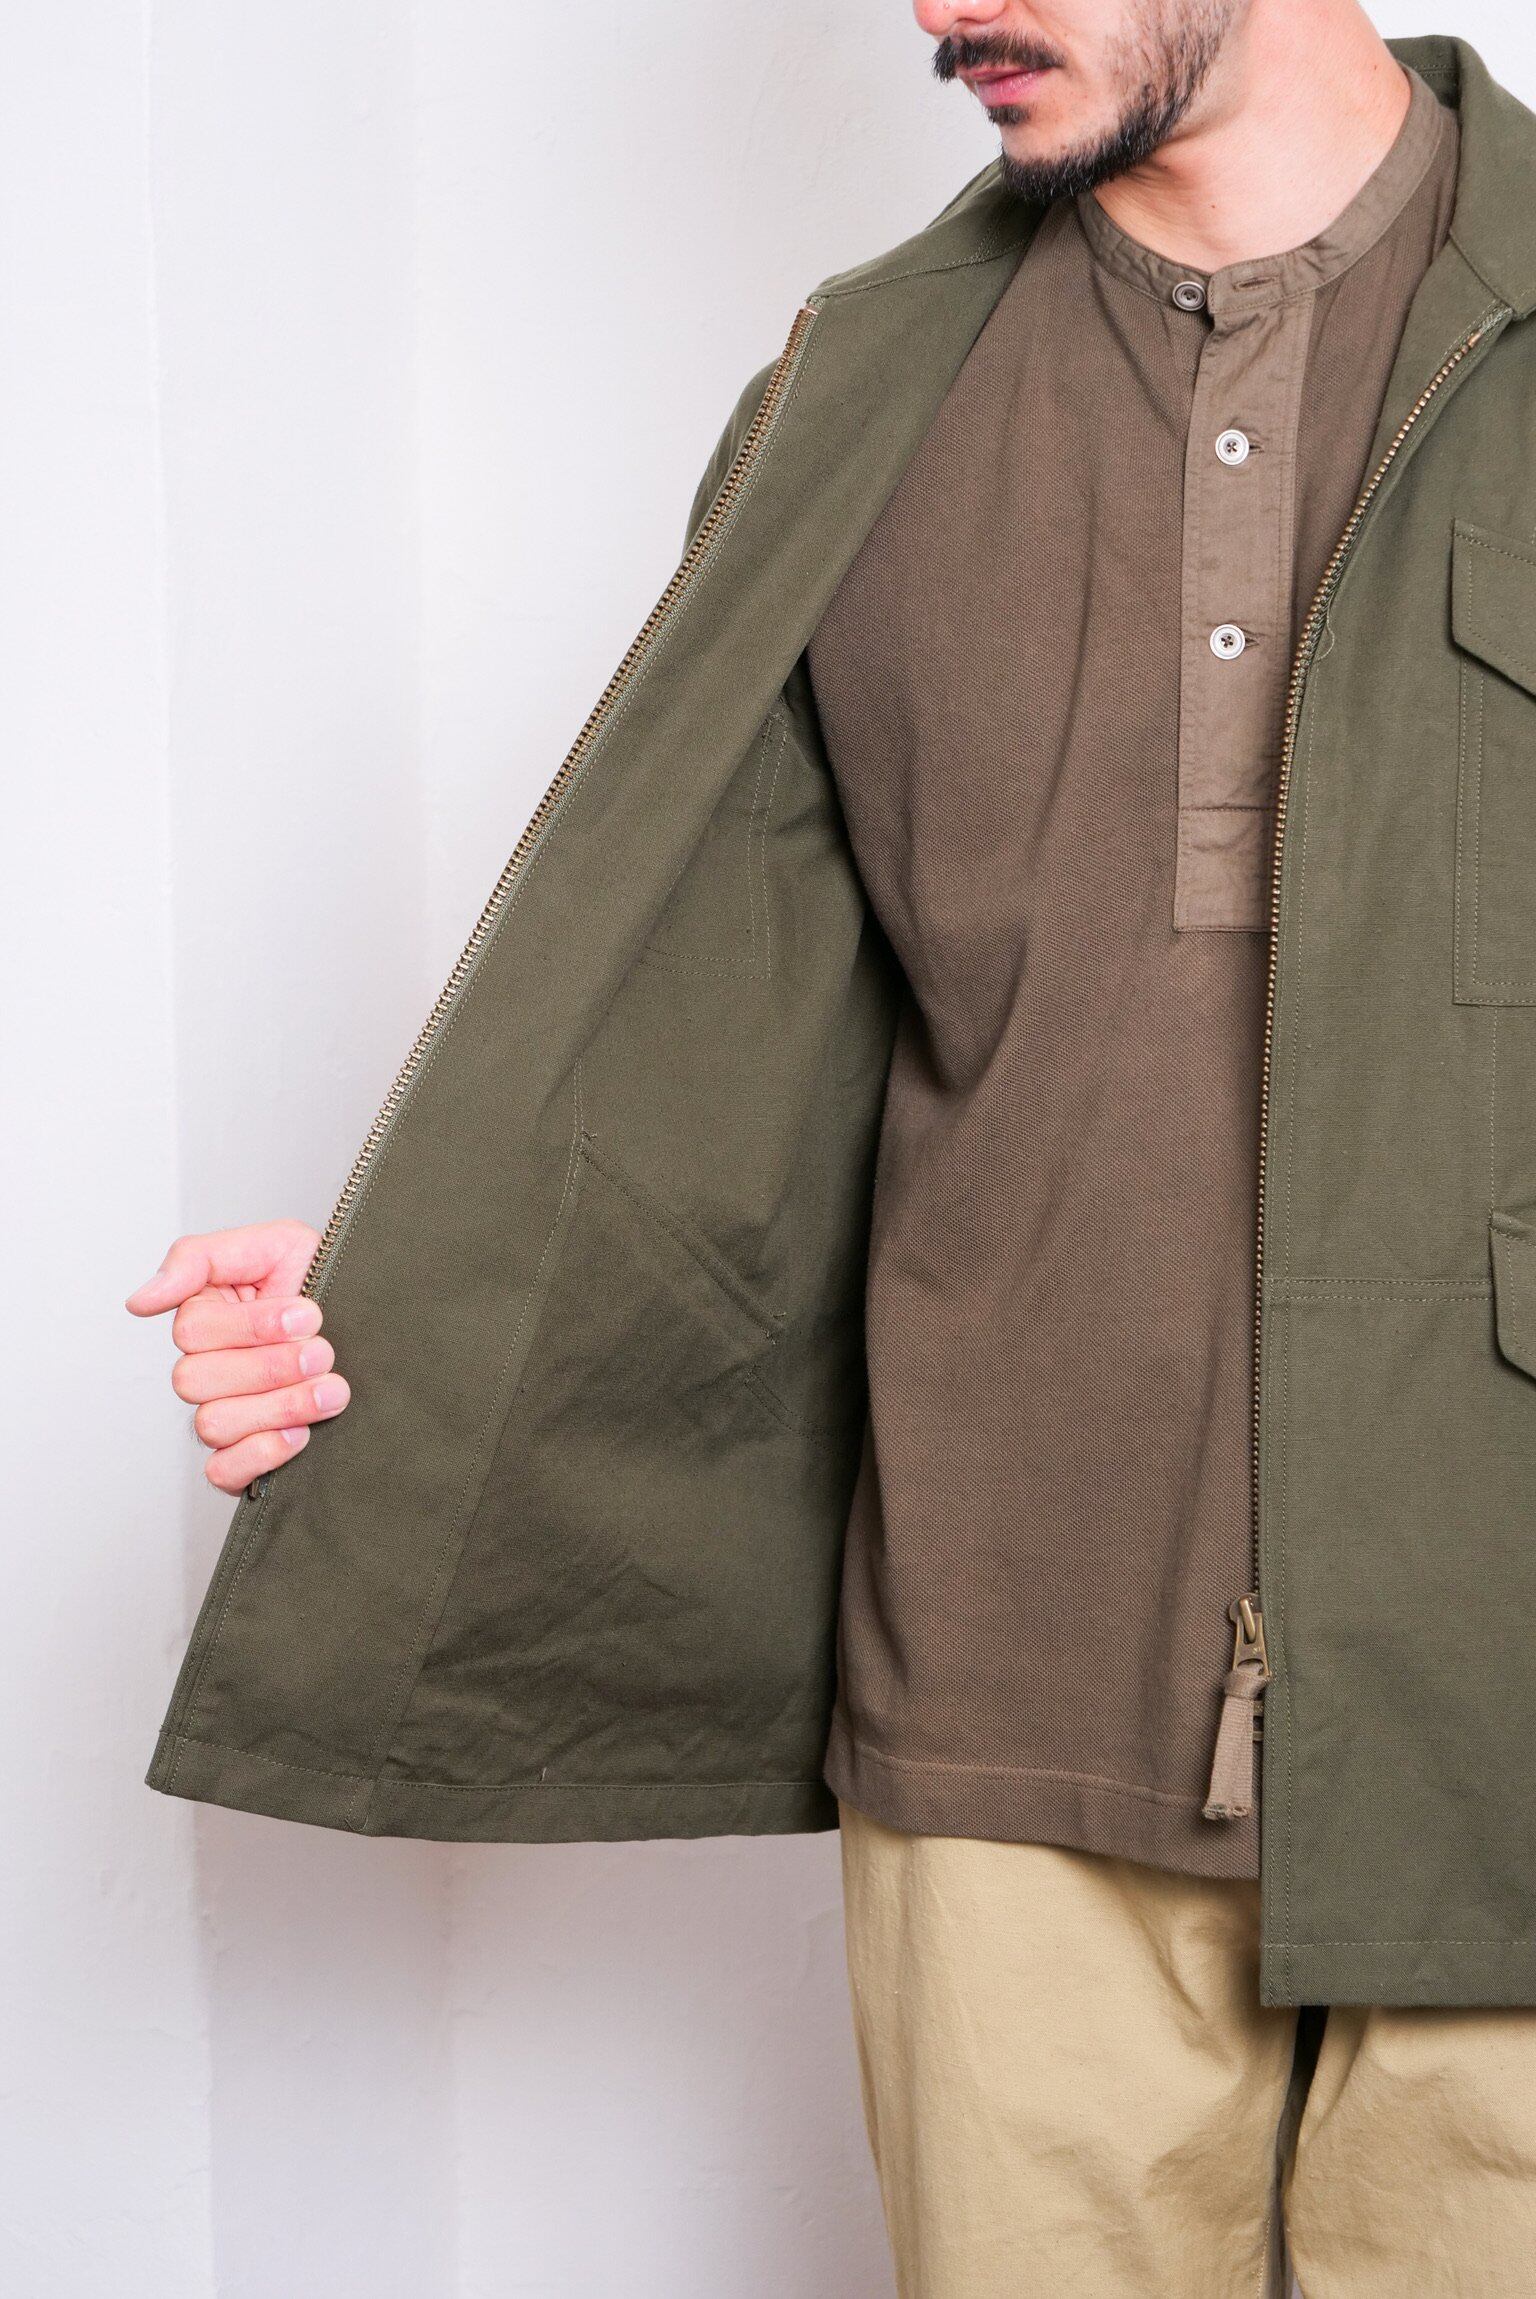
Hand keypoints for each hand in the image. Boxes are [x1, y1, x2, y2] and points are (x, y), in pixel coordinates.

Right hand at [125, 1220, 349, 1493]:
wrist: (380, 1324)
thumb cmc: (324, 1283)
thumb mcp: (275, 1244)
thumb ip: (198, 1258)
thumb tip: (139, 1301)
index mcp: (206, 1319)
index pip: (192, 1332)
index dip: (254, 1326)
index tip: (308, 1313)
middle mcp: (207, 1370)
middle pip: (197, 1381)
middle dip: (272, 1366)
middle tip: (322, 1354)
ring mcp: (223, 1414)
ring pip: (214, 1424)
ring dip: (281, 1406)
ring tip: (332, 1390)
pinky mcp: (243, 1458)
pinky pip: (222, 1473)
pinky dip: (260, 1455)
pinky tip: (301, 1435)